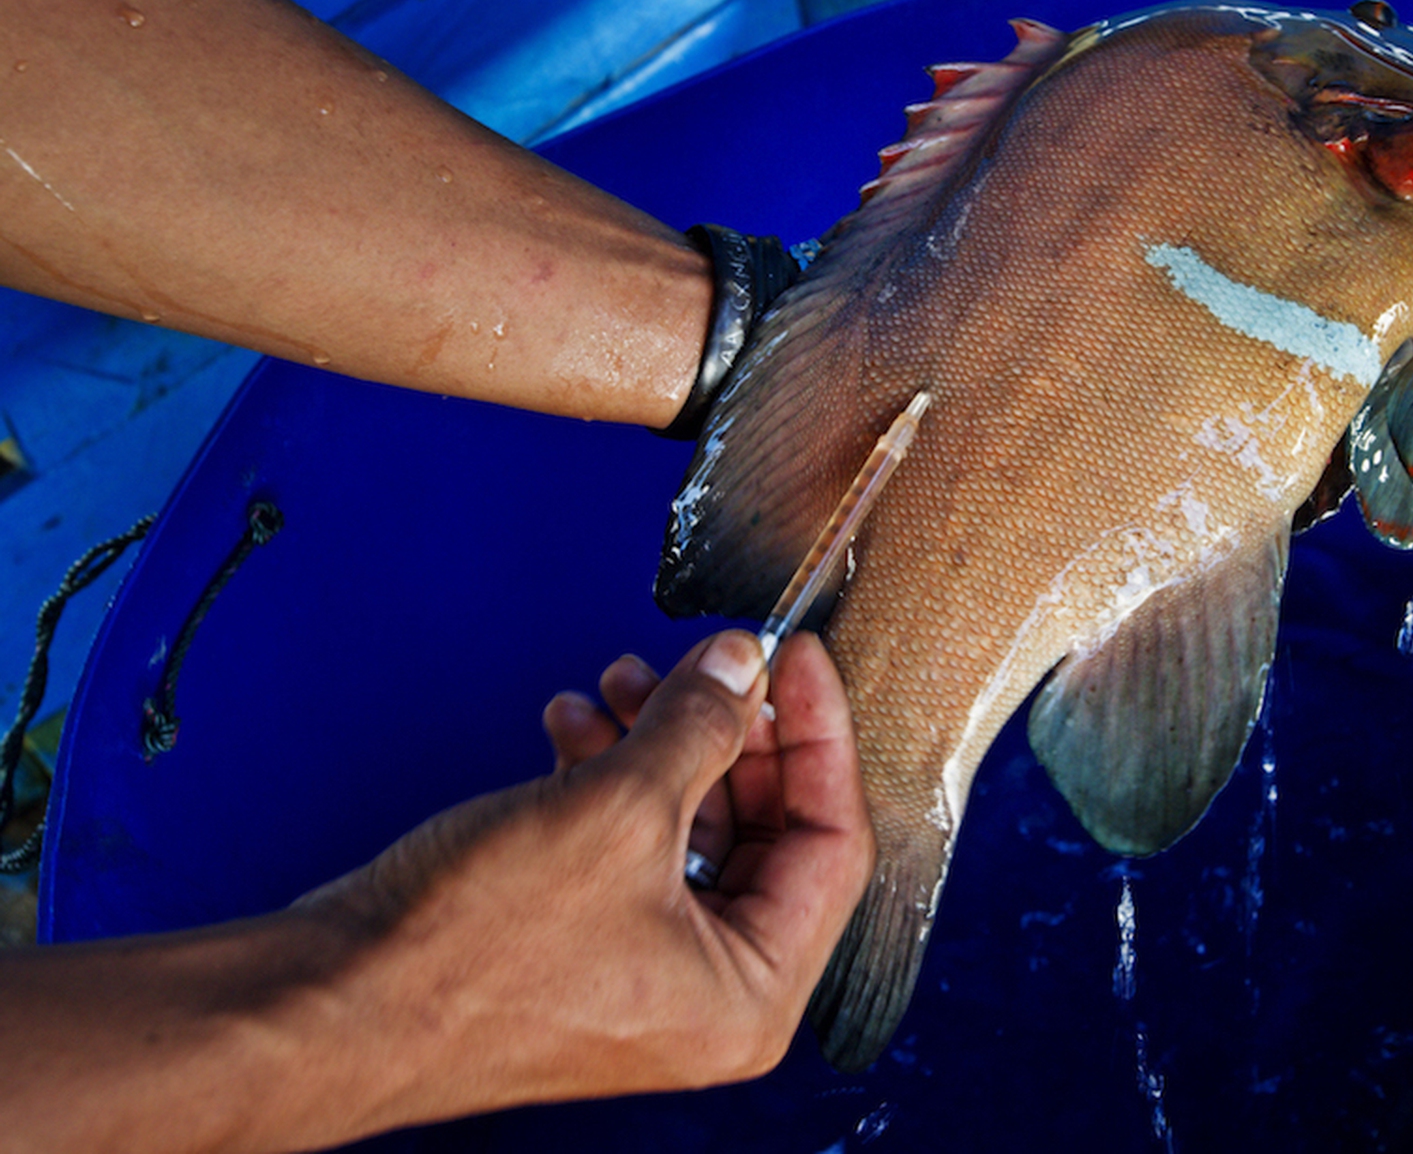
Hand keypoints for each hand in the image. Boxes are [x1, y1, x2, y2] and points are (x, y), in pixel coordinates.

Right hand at [298, 630, 873, 1130]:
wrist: (326, 1005)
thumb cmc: (464, 956)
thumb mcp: (615, 810)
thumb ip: (698, 725)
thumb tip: (743, 666)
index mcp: (752, 994)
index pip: (833, 840)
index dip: (819, 735)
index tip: (794, 659)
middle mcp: (709, 997)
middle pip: (764, 829)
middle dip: (728, 732)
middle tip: (708, 663)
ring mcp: (643, 975)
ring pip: (689, 829)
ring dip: (661, 742)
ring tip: (623, 682)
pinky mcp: (582, 950)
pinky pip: (629, 848)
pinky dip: (610, 778)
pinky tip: (572, 726)